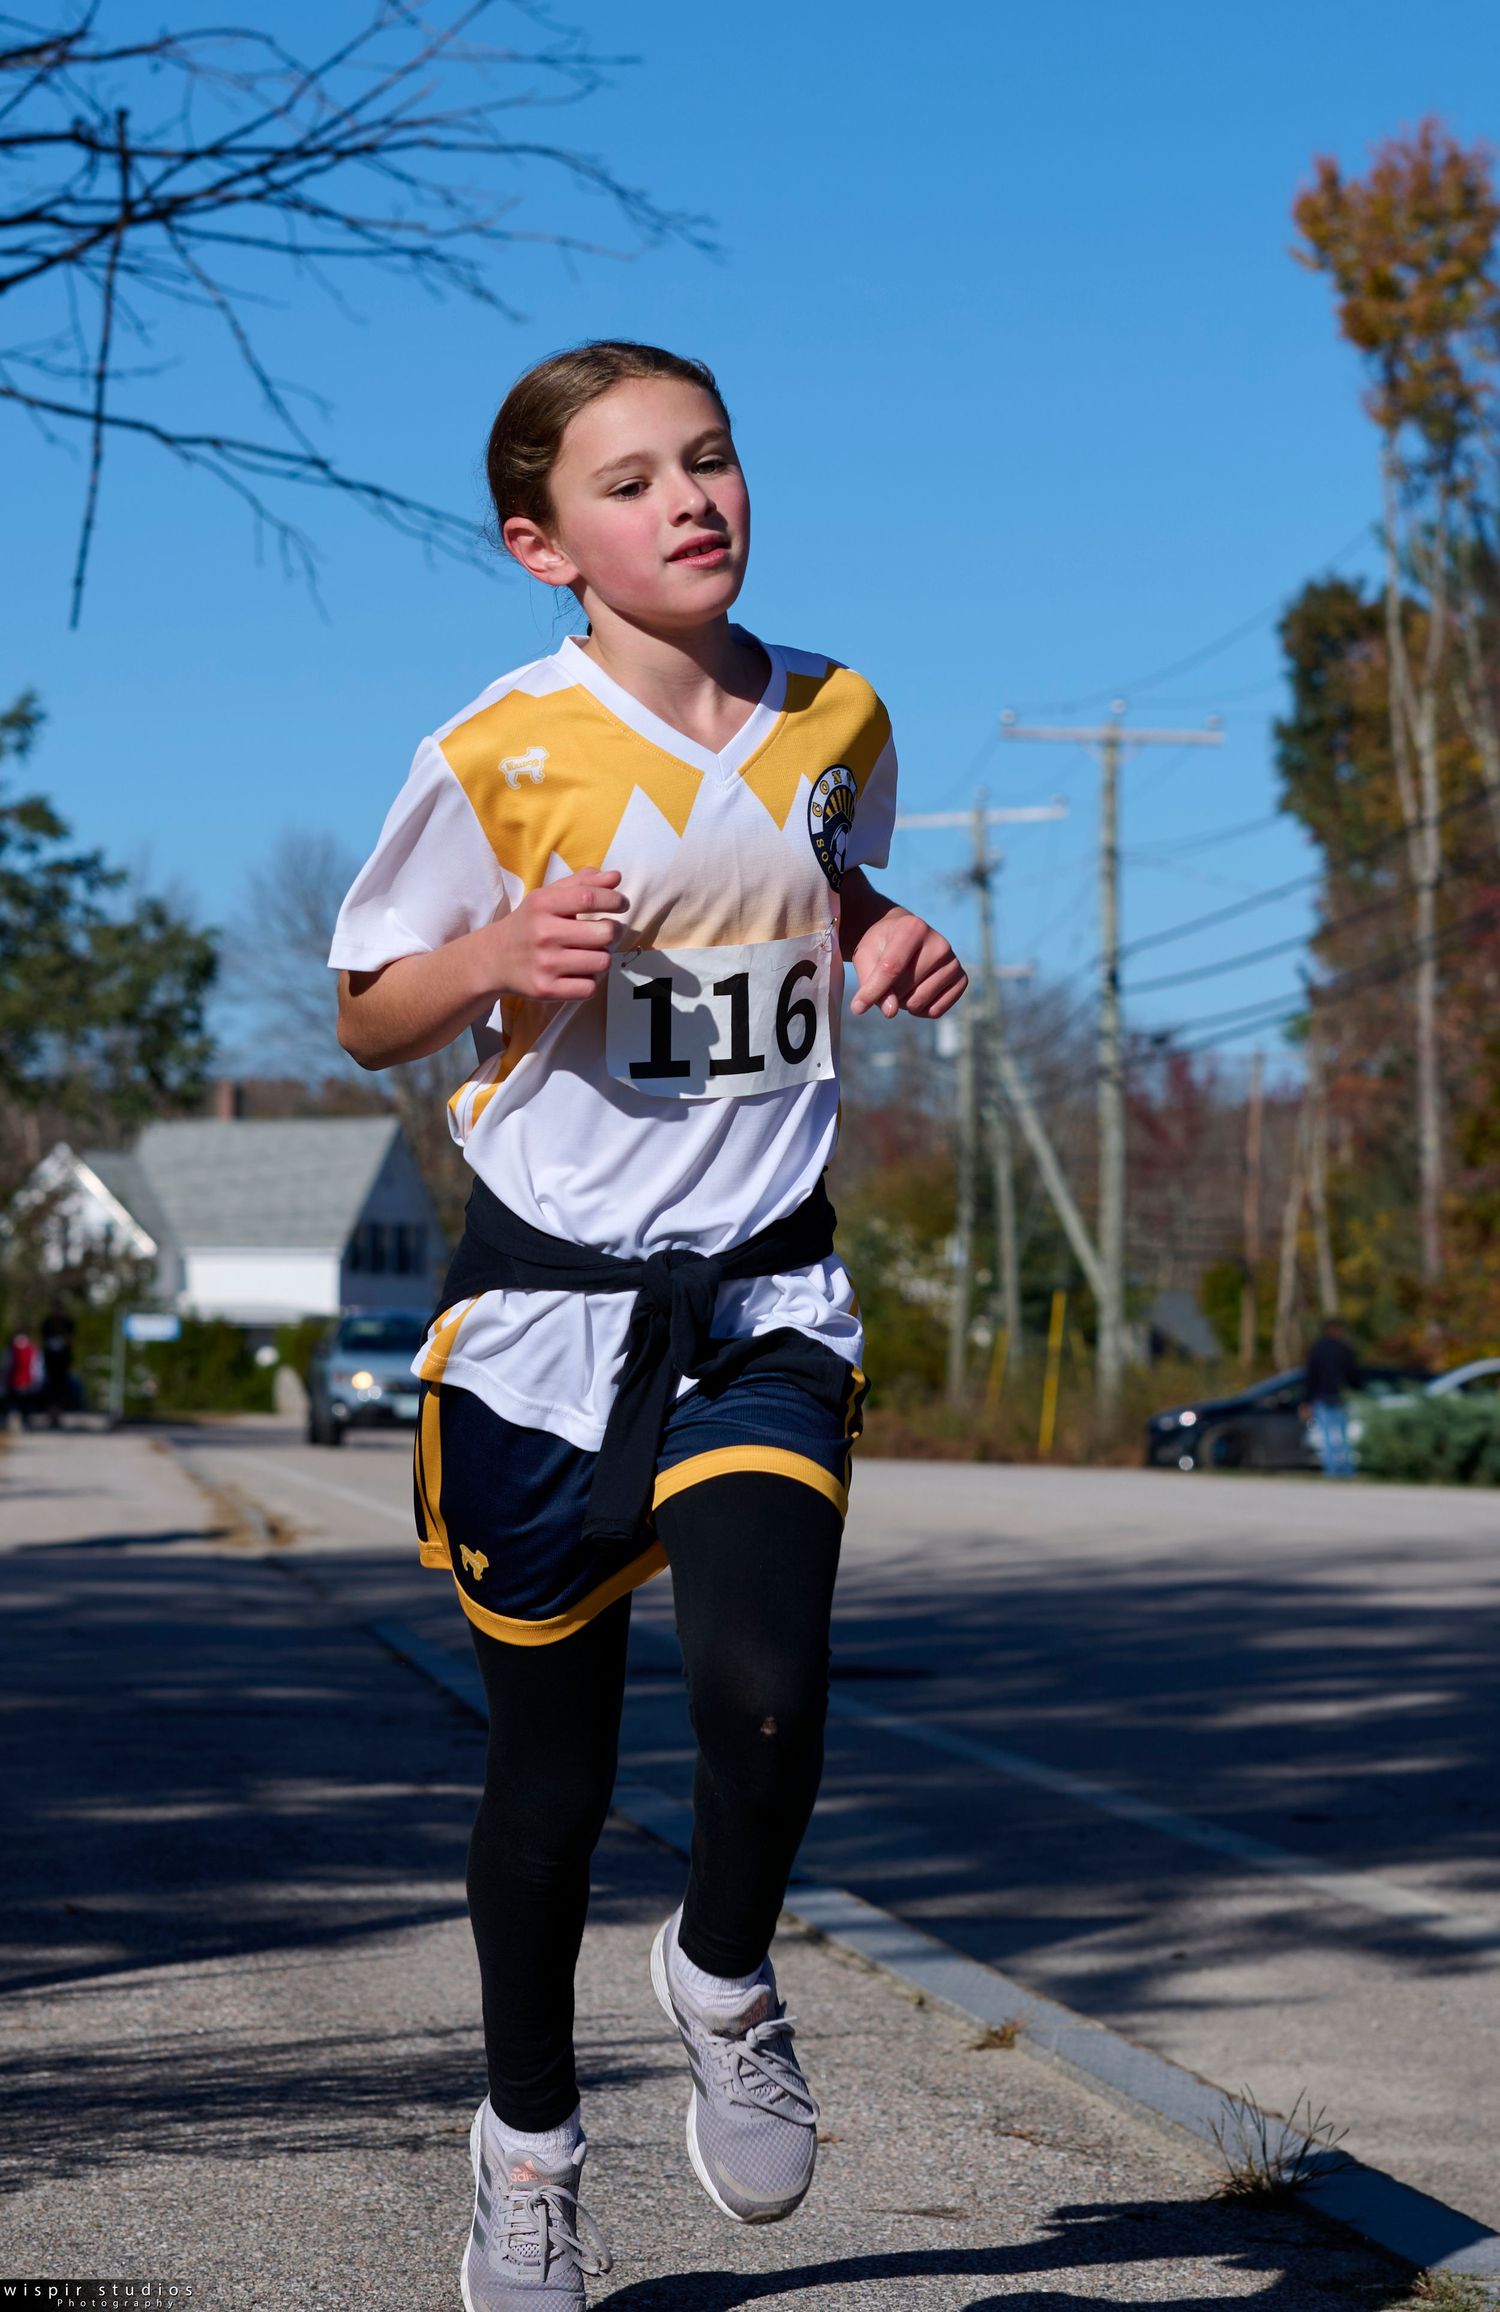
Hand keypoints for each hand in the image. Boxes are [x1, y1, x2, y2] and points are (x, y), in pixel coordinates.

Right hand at [488, 867, 627, 1001]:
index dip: (614, 900)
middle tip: (604, 932)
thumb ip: (583, 884)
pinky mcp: (545, 990)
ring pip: (602, 962)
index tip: (622, 904)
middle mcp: (542, 933)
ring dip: (602, 957)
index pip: (589, 898)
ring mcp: (544, 964)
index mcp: (542, 904)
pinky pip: (589, 988)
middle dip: (612, 931)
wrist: (493, 959)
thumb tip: (616, 877)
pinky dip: (589, 981)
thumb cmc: (529, 924)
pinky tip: (578, 972)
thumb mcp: (548, 898)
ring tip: (590, 953)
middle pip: (604, 933)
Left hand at [849, 906, 967, 1018]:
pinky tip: (916, 993)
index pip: (892, 968)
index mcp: (914, 928)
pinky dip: (920, 1010)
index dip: (873, 991)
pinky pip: (936, 1010)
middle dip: (889, 992)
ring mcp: (953, 962)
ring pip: (919, 1002)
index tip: (857, 1007)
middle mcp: (939, 943)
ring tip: (901, 984)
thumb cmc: (880, 945)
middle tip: (887, 978)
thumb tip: (891, 1012)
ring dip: (903, 1002)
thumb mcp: (866, 956)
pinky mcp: (961, 979)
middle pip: (904, 987)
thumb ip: (871, 982)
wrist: (903, 936)